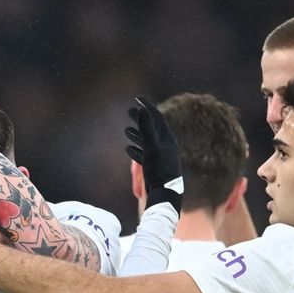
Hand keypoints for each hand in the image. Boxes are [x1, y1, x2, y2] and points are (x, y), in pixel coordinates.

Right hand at [126, 97, 184, 211]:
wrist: (165, 194)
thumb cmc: (159, 170)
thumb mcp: (151, 147)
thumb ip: (146, 128)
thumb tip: (142, 109)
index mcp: (167, 138)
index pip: (156, 117)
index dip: (147, 106)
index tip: (137, 98)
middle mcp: (166, 146)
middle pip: (151, 128)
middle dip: (140, 119)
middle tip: (129, 111)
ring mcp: (161, 156)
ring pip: (147, 141)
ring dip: (137, 134)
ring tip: (126, 130)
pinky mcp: (156, 167)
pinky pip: (145, 154)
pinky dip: (136, 149)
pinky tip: (128, 149)